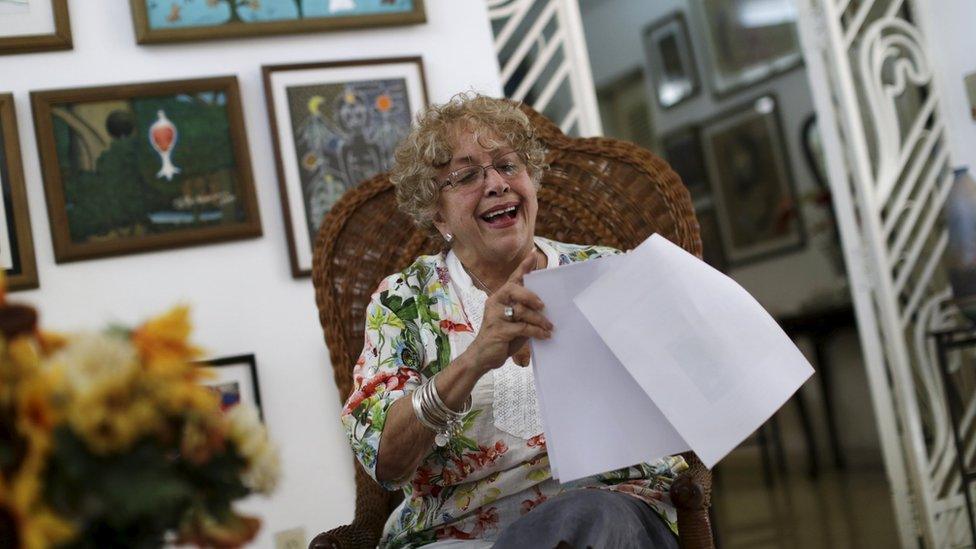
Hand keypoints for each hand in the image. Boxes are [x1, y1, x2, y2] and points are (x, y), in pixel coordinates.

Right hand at [466, 254, 551, 372]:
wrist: (482, 357)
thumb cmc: (501, 338)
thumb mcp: (513, 322)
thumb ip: (523, 312)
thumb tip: (545, 306)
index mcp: (499, 298)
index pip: (512, 279)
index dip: (523, 267)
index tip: (533, 256)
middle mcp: (495, 303)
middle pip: (513, 289)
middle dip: (531, 296)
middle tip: (543, 306)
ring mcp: (495, 316)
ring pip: (521, 311)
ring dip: (539, 320)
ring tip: (549, 326)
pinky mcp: (499, 330)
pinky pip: (522, 327)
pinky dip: (536, 331)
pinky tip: (545, 335)